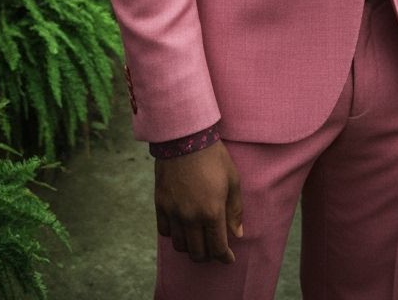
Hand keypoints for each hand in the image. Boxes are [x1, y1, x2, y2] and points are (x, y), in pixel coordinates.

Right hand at [155, 141, 242, 263]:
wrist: (185, 137)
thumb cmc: (213, 157)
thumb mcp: (232, 180)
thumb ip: (235, 210)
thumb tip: (237, 234)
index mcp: (212, 212)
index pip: (217, 248)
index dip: (224, 258)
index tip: (228, 258)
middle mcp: (191, 217)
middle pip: (197, 253)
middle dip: (208, 256)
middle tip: (213, 250)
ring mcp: (173, 212)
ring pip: (180, 245)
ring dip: (190, 247)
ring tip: (197, 240)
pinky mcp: (160, 204)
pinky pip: (164, 231)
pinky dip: (173, 234)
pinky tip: (181, 227)